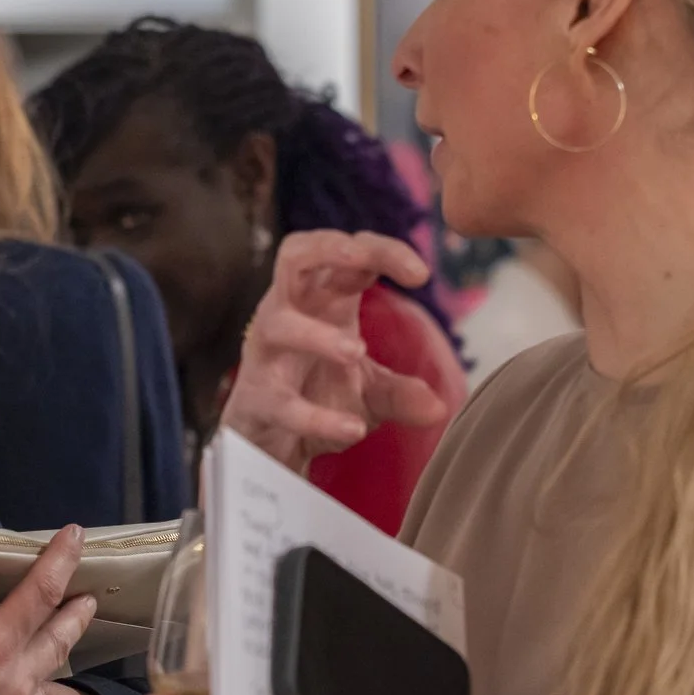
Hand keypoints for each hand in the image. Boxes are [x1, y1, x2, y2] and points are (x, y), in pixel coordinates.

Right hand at [222, 230, 451, 473]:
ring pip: (279, 324)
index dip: (381, 251)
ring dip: (316, 334)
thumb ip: (403, 394)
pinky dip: (316, 415)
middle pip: (294, 255)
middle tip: (364, 262)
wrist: (270, 446)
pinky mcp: (256, 398)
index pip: (347, 255)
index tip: (422, 274)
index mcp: (321, 300)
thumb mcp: (370, 393)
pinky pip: (280, 401)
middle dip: (328, 248)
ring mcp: (266, 353)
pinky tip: (352, 429)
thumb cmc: (315, 396)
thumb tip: (437, 407)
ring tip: (356, 352)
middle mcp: (288, 314)